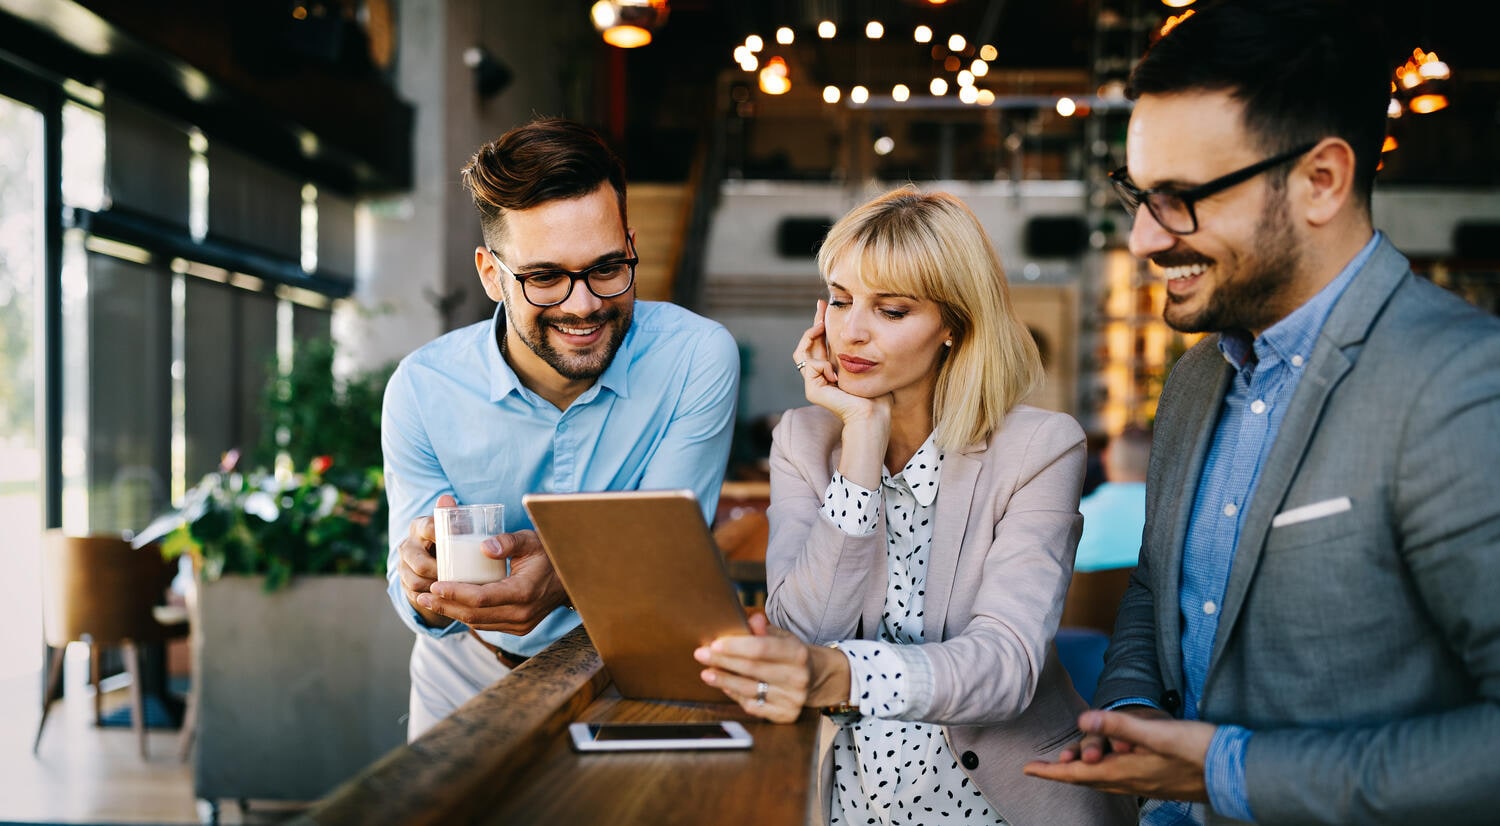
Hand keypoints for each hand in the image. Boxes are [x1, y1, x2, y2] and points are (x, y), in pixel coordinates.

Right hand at [398, 493, 452, 626]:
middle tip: (460, 577)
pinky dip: (430, 598)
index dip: (442, 537)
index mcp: (419, 526)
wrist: (435, 560)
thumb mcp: (454, 527)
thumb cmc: (451, 539)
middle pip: (420, 563)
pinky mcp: (404, 585)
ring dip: (435, 588)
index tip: (457, 546)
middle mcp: (407, 546)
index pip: (429, 528)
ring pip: (416, 581)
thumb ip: (453, 514)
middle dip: (440, 572)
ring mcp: (403, 566)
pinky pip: (416, 595)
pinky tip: (444, 598)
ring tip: (454, 590)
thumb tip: (447, 498)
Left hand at [419, 527, 568, 634]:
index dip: (455, 593)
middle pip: (474, 615)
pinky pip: (486, 624)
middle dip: (445, 605)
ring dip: (452, 612)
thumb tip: (483, 547)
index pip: (481, 598)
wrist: (571, 579)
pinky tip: (452, 605)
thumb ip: (507, 541)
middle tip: (422, 596)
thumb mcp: (530, 540)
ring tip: (429, 601)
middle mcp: (521, 614)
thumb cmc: (548, 554)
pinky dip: (467, 615)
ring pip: (478, 623)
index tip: (434, 585)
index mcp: (524, 592)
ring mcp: (520, 624)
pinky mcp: (518, 628)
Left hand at [694, 613, 849, 723]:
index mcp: (797, 653)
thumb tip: (751, 618)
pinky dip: (736, 696)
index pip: (761, 649)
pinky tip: (725, 687)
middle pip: (752, 669)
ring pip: (749, 690)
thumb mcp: (782, 636)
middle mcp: (797, 677)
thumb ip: (764, 629)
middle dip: (722, 661)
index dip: (735, 647)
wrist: (816, 677)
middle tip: (701, 654)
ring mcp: (793, 699)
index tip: (714, 644)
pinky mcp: (786, 715)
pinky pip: (753, 706)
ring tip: (706, 673)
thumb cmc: (790, 653)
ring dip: (724, 681)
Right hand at [794, 300, 890, 427]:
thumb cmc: (874, 390)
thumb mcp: (861, 360)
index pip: (820, 343)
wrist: (872, 411)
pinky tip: (834, 372)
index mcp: (831, 369)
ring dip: (810, 336)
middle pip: (807, 345)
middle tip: (821, 307)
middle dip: (814, 323)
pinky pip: (810, 365)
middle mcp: (820, 375)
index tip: (825, 306)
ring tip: (821, 326)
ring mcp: (814, 383)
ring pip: (801, 353)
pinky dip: (821, 364)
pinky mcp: (812, 390)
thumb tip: (853, 325)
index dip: (820, 324)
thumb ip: (852, 348)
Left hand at [1022, 710, 1215, 801]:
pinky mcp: (1162, 780)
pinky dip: (1109, 771)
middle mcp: (1134, 783)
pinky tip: (1116, 765)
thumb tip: (1084, 720)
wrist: (1238, 772)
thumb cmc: (1199, 751)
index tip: (1028, 769)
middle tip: (1044, 766)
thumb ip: (1120, 725)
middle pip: (1089, 780)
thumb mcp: (1157, 733)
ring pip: (1107, 780)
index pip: (1079, 774)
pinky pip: (1125, 778)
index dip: (1051, 771)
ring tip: (1072, 763)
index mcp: (1127, 772)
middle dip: (1064, 773)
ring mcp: (1149, 784)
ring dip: (1086, 772)